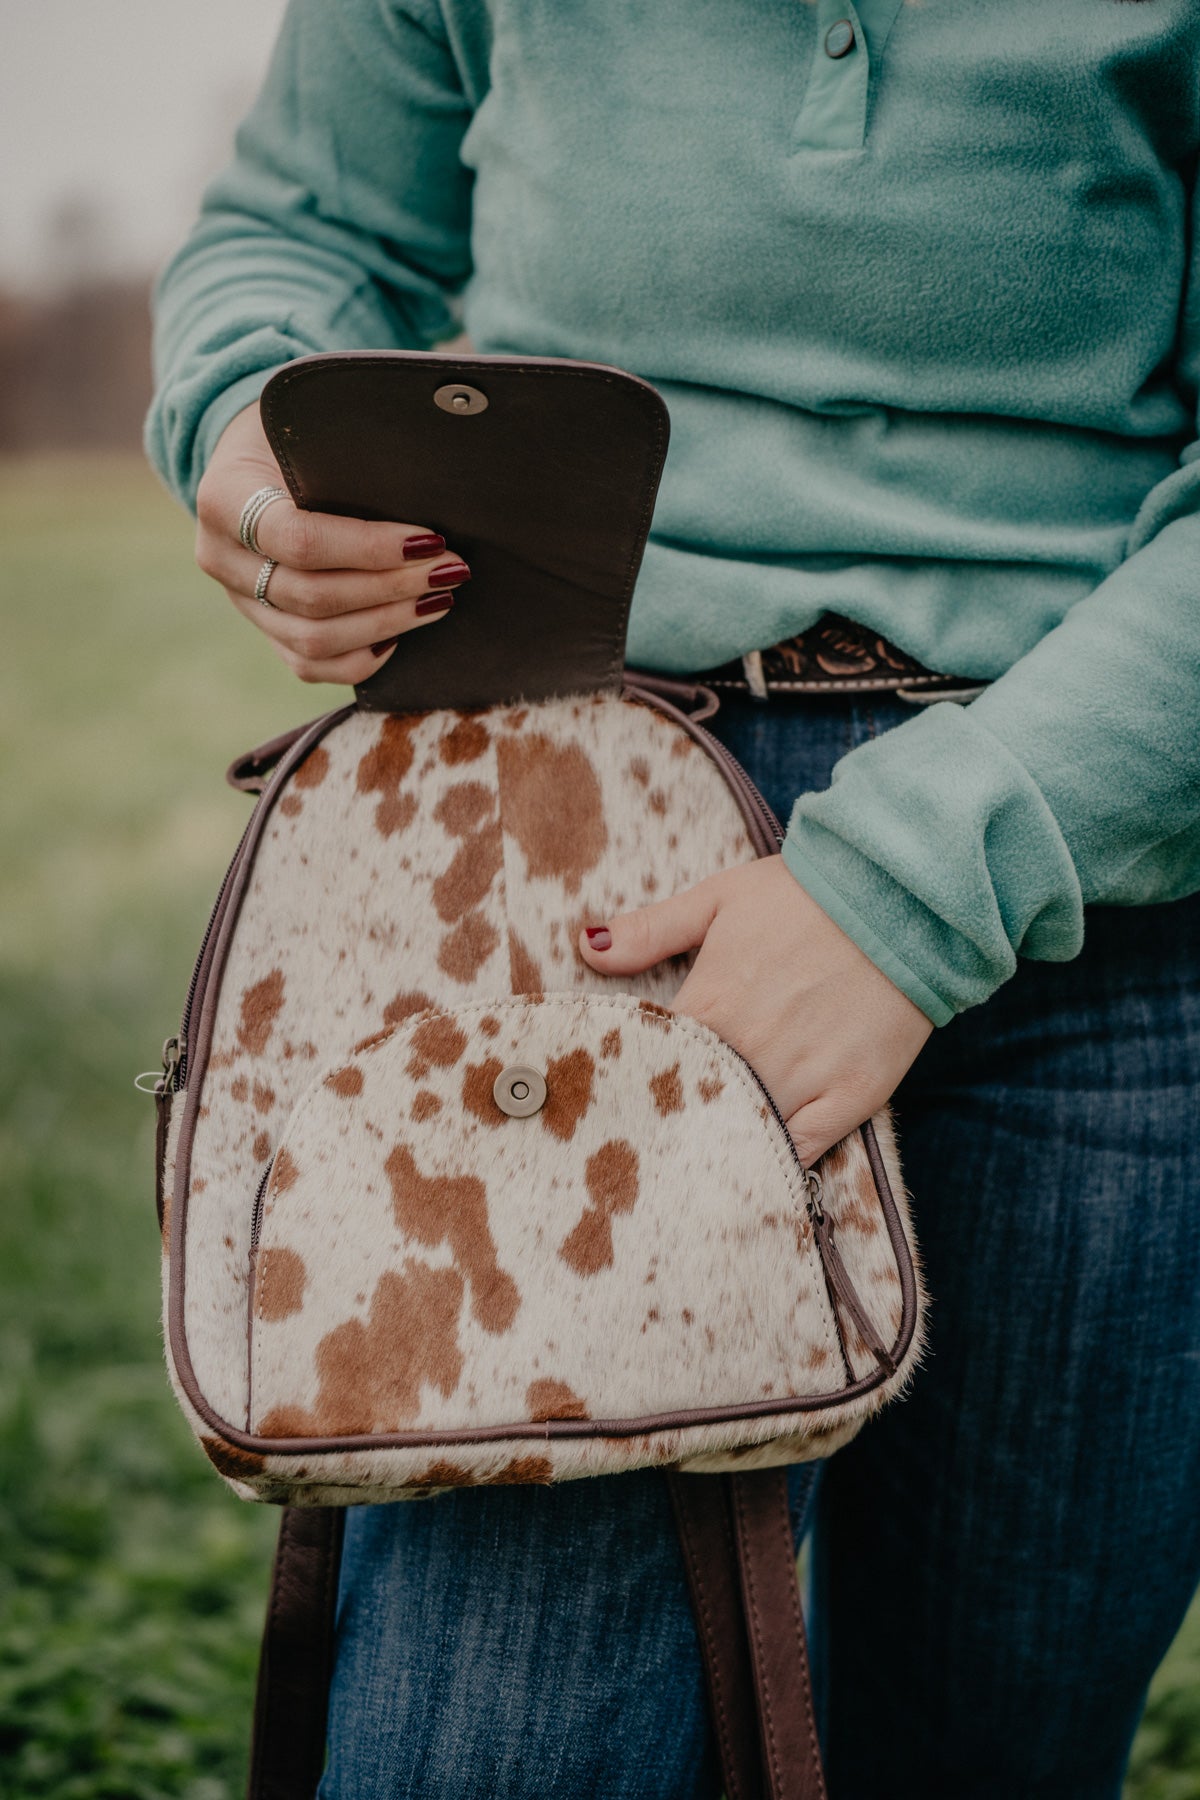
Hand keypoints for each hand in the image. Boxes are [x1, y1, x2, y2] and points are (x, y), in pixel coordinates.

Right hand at [195, 404, 469, 683]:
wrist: (251, 460)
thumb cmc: (294, 435)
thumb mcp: (311, 425)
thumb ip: (350, 454)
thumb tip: (428, 482)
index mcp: (224, 499)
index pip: (300, 540)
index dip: (370, 547)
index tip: (429, 539)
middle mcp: (221, 559)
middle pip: (312, 597)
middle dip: (392, 587)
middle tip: (450, 569)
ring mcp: (239, 601)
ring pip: (313, 640)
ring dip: (386, 623)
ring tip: (437, 599)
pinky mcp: (263, 630)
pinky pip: (309, 666)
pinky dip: (360, 658)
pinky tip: (399, 635)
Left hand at [578, 857, 932, 1164]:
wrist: (903, 898)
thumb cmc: (806, 895)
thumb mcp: (719, 897)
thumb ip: (650, 930)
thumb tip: (585, 946)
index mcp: (709, 1003)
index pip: (649, 1063)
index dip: (630, 1084)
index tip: (608, 1102)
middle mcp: (749, 1050)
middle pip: (688, 1110)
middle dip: (664, 1128)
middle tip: (637, 1155)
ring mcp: (802, 1078)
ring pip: (740, 1136)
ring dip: (713, 1151)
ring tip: (684, 1177)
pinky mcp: (851, 1098)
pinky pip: (801, 1153)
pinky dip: (773, 1166)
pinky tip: (750, 1176)